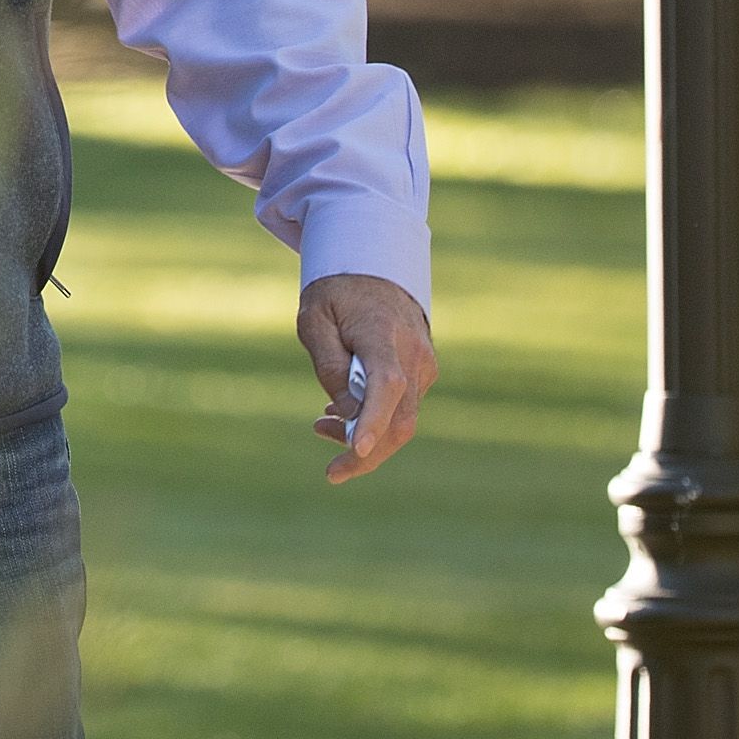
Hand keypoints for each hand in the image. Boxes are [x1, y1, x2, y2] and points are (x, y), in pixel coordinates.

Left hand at [296, 273, 436, 483]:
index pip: (386, 384)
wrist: (376, 266)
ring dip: (365, 436)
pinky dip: (375, 419)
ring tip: (320, 426)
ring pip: (402, 419)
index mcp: (383, 335)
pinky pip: (403, 406)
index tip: (355, 447)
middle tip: (332, 473)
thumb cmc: (337, 292)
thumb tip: (346, 414)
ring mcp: (424, 365)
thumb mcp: (314, 319)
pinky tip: (340, 413)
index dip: (373, 420)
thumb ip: (329, 365)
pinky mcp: (424, 372)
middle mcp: (413, 355)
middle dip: (367, 454)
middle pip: (400, 419)